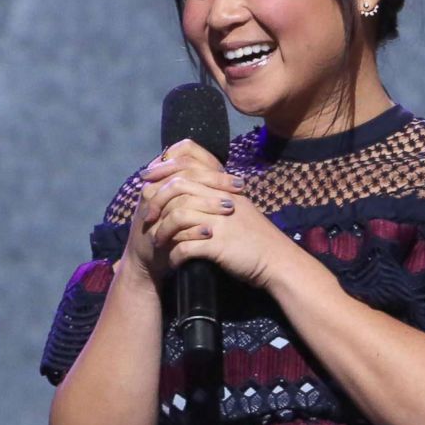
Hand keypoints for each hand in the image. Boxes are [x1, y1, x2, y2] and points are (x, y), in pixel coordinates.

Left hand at [130, 138, 295, 288]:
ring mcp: (220, 222)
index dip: (163, 168)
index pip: (188, 163)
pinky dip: (175, 255)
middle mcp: (221, 199)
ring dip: (162, 231)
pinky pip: (186, 246)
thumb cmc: (254, 236)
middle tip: (147, 217)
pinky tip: (172, 261)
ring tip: (157, 242)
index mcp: (224, 187)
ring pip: (177, 216)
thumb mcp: (238, 206)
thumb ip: (214, 192)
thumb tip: (184, 184)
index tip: (147, 178)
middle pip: (177, 188)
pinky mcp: (219, 245)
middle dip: (156, 202)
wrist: (277, 260)